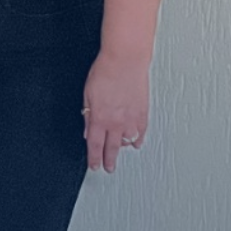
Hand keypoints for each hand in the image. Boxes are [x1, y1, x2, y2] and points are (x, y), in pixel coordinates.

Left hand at [83, 49, 150, 171]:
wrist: (125, 62)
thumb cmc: (104, 73)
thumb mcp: (87, 94)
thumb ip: (88, 115)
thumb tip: (88, 131)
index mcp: (100, 118)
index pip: (95, 145)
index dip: (94, 158)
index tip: (94, 166)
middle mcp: (117, 123)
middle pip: (112, 148)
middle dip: (109, 161)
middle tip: (108, 169)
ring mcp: (132, 119)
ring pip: (128, 142)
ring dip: (122, 148)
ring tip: (118, 153)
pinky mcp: (143, 113)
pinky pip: (141, 132)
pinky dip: (138, 139)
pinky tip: (136, 143)